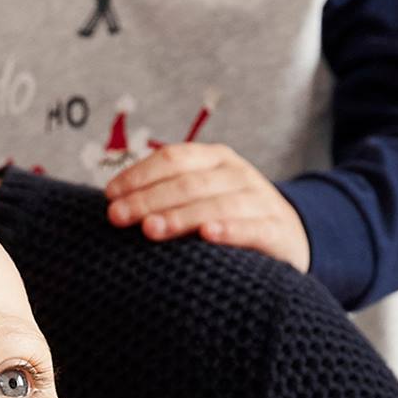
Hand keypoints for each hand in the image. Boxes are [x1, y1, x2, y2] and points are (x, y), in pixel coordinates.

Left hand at [106, 143, 310, 272]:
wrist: (288, 239)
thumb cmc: (226, 222)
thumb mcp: (198, 201)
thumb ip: (164, 199)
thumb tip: (113, 207)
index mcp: (214, 160)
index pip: (173, 159)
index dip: (139, 176)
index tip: (109, 197)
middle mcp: (237, 174)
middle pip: (188, 182)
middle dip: (149, 199)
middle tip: (117, 218)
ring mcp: (259, 200)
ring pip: (216, 204)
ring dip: (180, 216)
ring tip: (150, 230)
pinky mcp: (277, 230)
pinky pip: (253, 228)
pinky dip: (230, 230)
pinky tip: (207, 235)